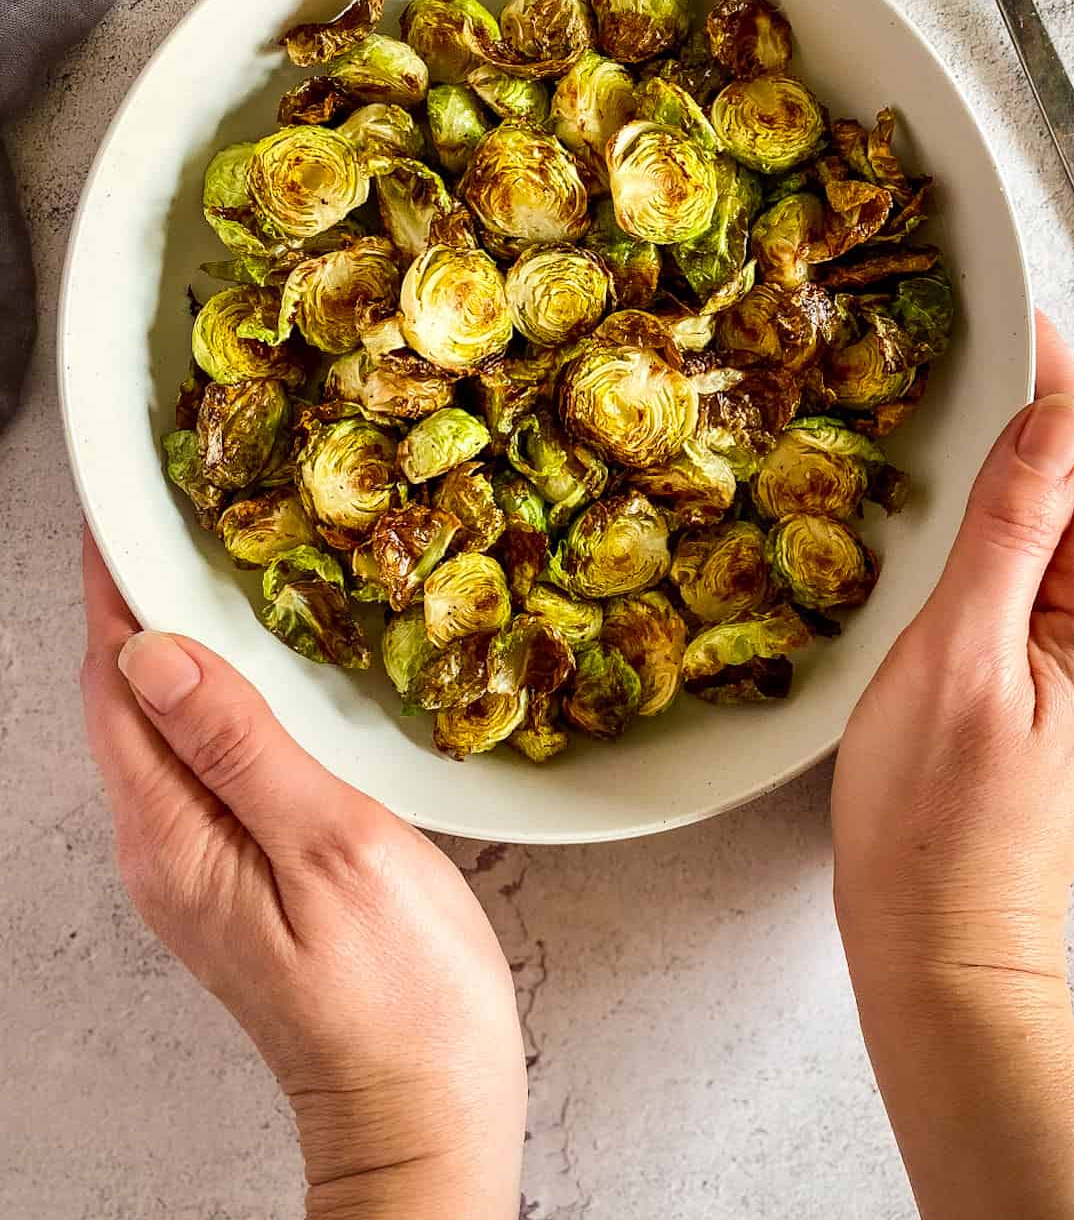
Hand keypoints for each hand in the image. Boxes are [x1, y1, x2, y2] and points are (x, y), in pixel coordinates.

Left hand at [80, 533, 525, 1219]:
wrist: (421, 1109)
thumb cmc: (396, 994)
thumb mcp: (327, 847)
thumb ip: (238, 745)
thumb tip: (154, 650)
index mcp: (172, 834)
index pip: (113, 681)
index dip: (112, 585)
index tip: (120, 505)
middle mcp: (163, 847)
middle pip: (122, 697)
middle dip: (133, 598)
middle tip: (168, 509)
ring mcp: (195, 865)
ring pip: (159, 724)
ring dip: (171, 640)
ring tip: (203, 561)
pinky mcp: (234, 873)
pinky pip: (198, 757)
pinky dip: (211, 691)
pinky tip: (251, 665)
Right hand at [833, 310, 1073, 982]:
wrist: (942, 942)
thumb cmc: (936, 818)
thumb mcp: (957, 658)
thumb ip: (1012, 531)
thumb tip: (1056, 414)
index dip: (1053, 375)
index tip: (993, 312)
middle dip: (1045, 402)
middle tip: (957, 348)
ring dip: (1029, 456)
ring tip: (953, 407)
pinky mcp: (1067, 674)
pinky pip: (1058, 561)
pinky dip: (1020, 511)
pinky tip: (966, 502)